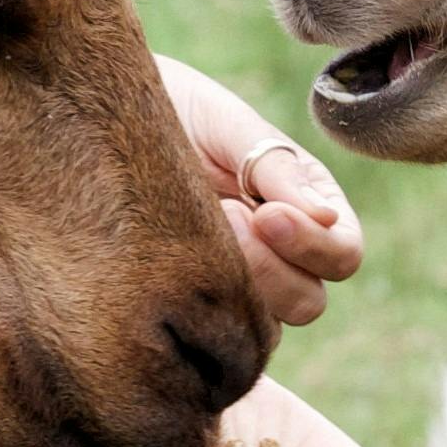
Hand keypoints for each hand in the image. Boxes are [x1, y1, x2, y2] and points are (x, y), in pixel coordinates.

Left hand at [162, 56, 362, 337]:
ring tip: (192, 233)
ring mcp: (240, 286)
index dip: (313, 245)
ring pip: (265, 330)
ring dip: (233, 285)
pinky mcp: (195, 307)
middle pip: (309, 300)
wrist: (103, 122)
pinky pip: (213, 335)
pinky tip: (167, 263)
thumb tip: (325, 217)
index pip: (343, 253)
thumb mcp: (228, 127)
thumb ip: (275, 166)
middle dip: (268, 266)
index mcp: (309, 207)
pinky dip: (197, 306)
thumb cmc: (176, 111)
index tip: (266, 213)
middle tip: (223, 217)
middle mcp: (284, 255)